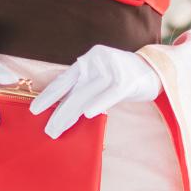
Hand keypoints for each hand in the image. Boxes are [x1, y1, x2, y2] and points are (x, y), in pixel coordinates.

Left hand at [29, 44, 160, 137]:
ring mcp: (112, 69)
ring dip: (72, 114)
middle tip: (49, 130)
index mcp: (88, 60)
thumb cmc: (124, 77)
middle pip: (74, 91)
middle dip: (59, 112)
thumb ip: (84, 88)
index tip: (34, 110)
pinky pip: (111, 94)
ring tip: (59, 129)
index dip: (48, 95)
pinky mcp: (127, 79)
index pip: (64, 79)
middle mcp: (97, 61)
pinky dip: (99, 104)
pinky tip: (88, 114)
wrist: (156, 70)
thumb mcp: (100, 77)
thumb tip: (63, 110)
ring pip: (87, 95)